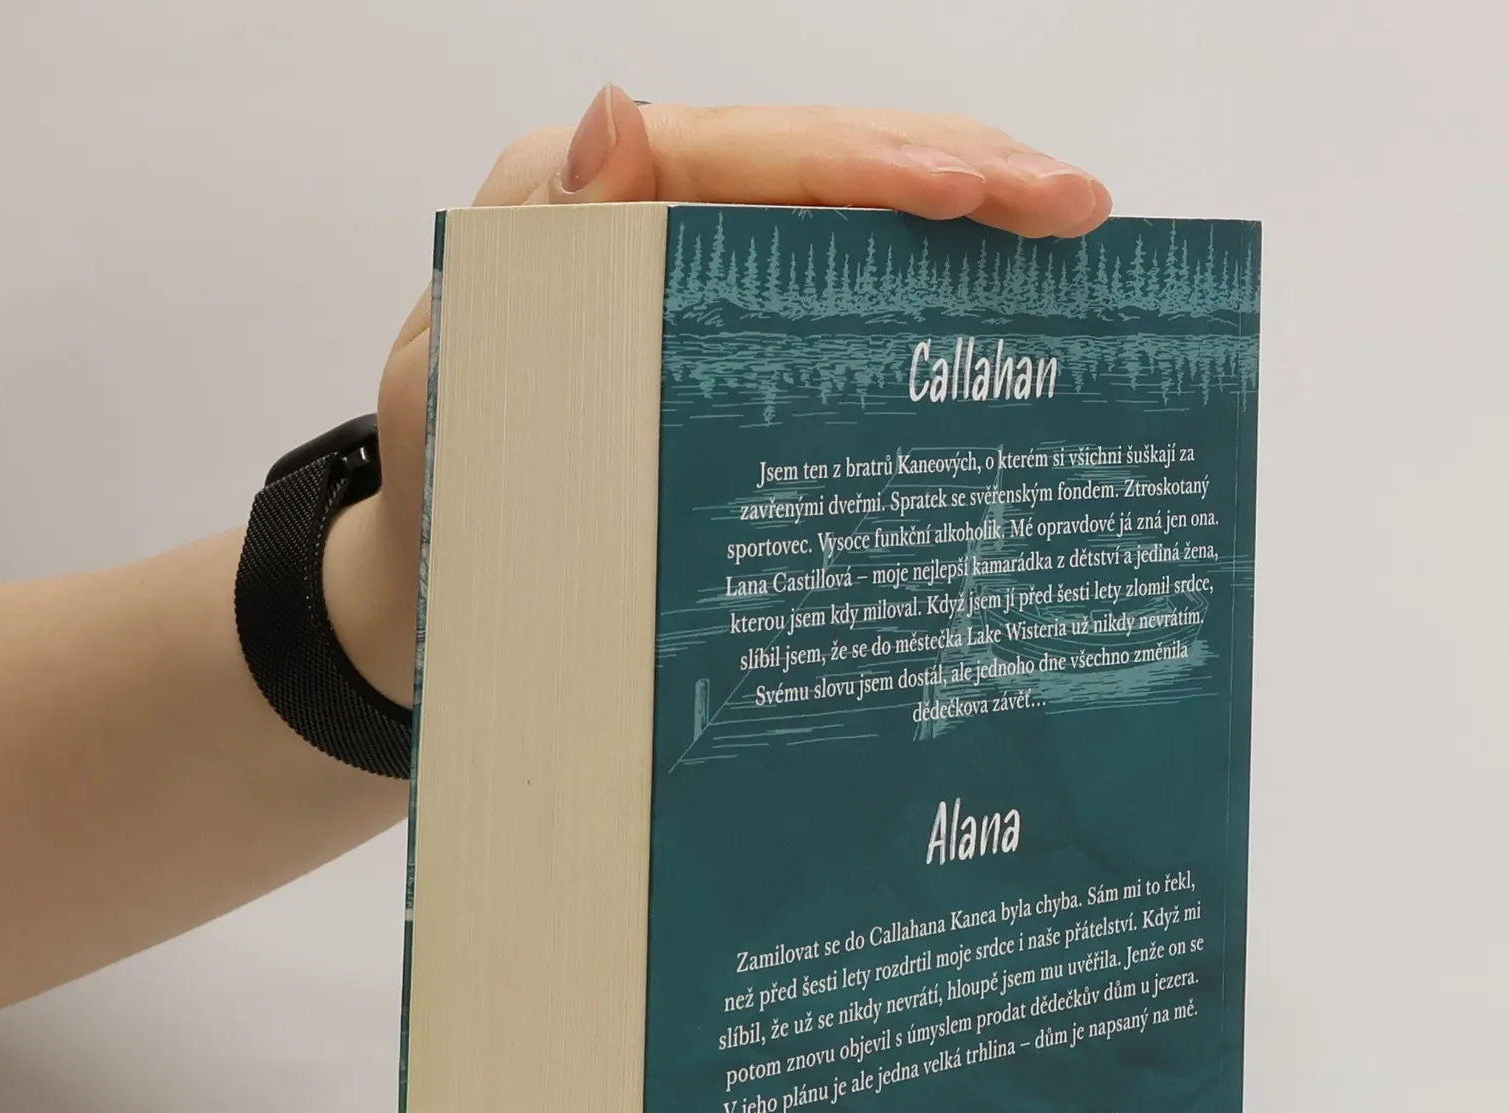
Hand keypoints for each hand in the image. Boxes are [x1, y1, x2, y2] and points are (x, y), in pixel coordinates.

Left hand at [325, 90, 1112, 698]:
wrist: (435, 595)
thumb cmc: (445, 501)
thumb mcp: (463, 385)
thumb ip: (532, 265)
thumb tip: (614, 121)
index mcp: (570, 204)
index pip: (737, 155)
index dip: (863, 165)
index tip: (973, 193)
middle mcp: (640, 217)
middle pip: (814, 163)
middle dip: (952, 171)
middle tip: (1073, 204)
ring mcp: (692, 278)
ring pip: (841, 220)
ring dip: (960, 219)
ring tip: (1066, 228)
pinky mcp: (727, 342)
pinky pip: (832, 294)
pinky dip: (920, 291)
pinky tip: (1001, 303)